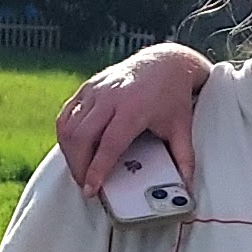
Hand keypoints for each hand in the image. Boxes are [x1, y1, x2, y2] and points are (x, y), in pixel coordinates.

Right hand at [57, 42, 206, 195]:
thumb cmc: (172, 95)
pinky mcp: (87, 88)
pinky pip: (66, 115)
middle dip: (79, 166)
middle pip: (83, 136)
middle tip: (85, 185)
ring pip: (69, 126)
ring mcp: (96, 90)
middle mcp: (111, 97)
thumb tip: (186, 186)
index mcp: (134, 107)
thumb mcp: (182, 128)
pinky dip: (65, 135)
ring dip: (70, 153)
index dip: (97, 169)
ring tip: (79, 171)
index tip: (92, 188)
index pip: (109, 144)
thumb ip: (184, 158)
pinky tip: (73, 150)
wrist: (165, 63)